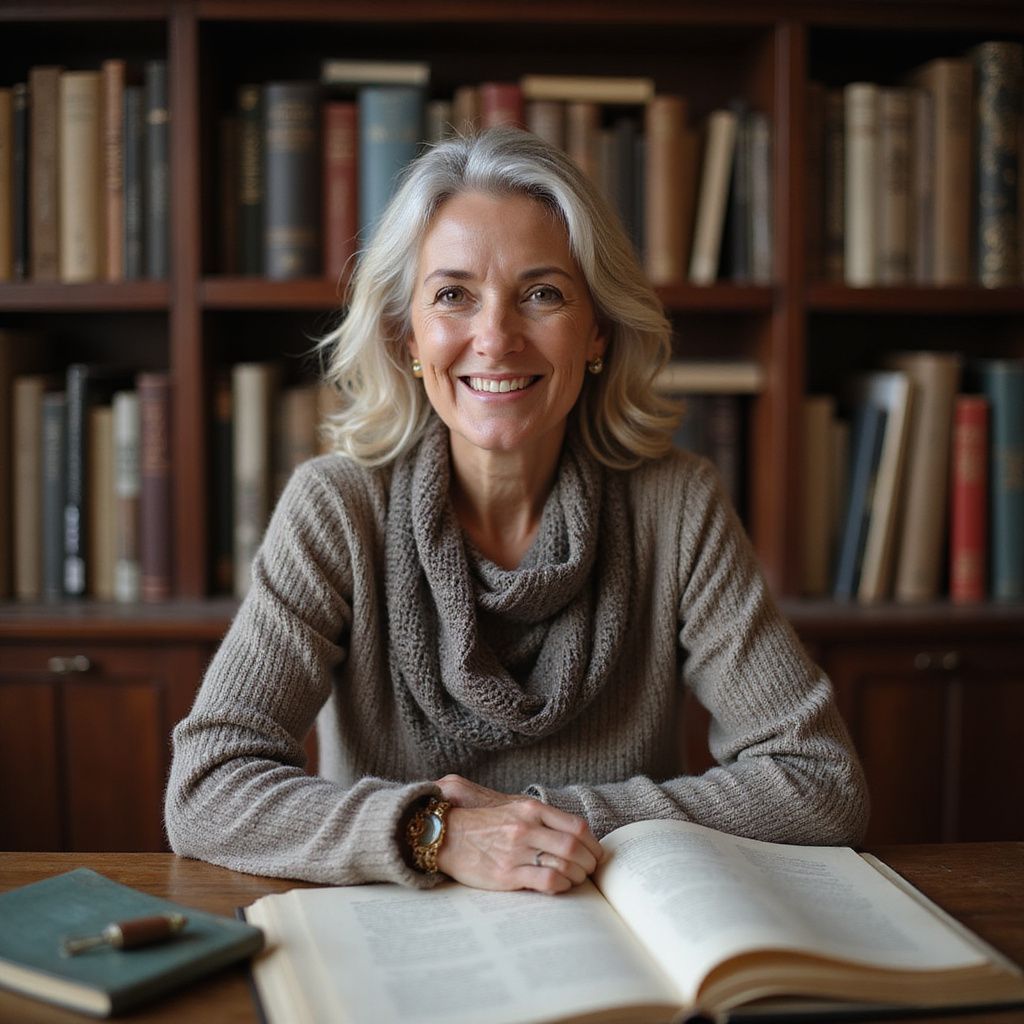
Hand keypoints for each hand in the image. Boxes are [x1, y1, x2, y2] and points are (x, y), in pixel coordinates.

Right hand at [433, 774, 602, 894]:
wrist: (447, 836)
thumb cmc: (483, 825)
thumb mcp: (513, 811)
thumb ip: (541, 819)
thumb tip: (574, 836)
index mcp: (531, 809)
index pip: (577, 825)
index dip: (594, 843)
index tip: (597, 854)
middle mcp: (526, 827)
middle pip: (575, 846)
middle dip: (590, 863)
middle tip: (591, 871)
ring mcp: (517, 851)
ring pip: (565, 864)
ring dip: (578, 876)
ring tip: (576, 880)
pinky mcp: (507, 874)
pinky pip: (547, 881)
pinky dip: (561, 885)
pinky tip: (559, 886)